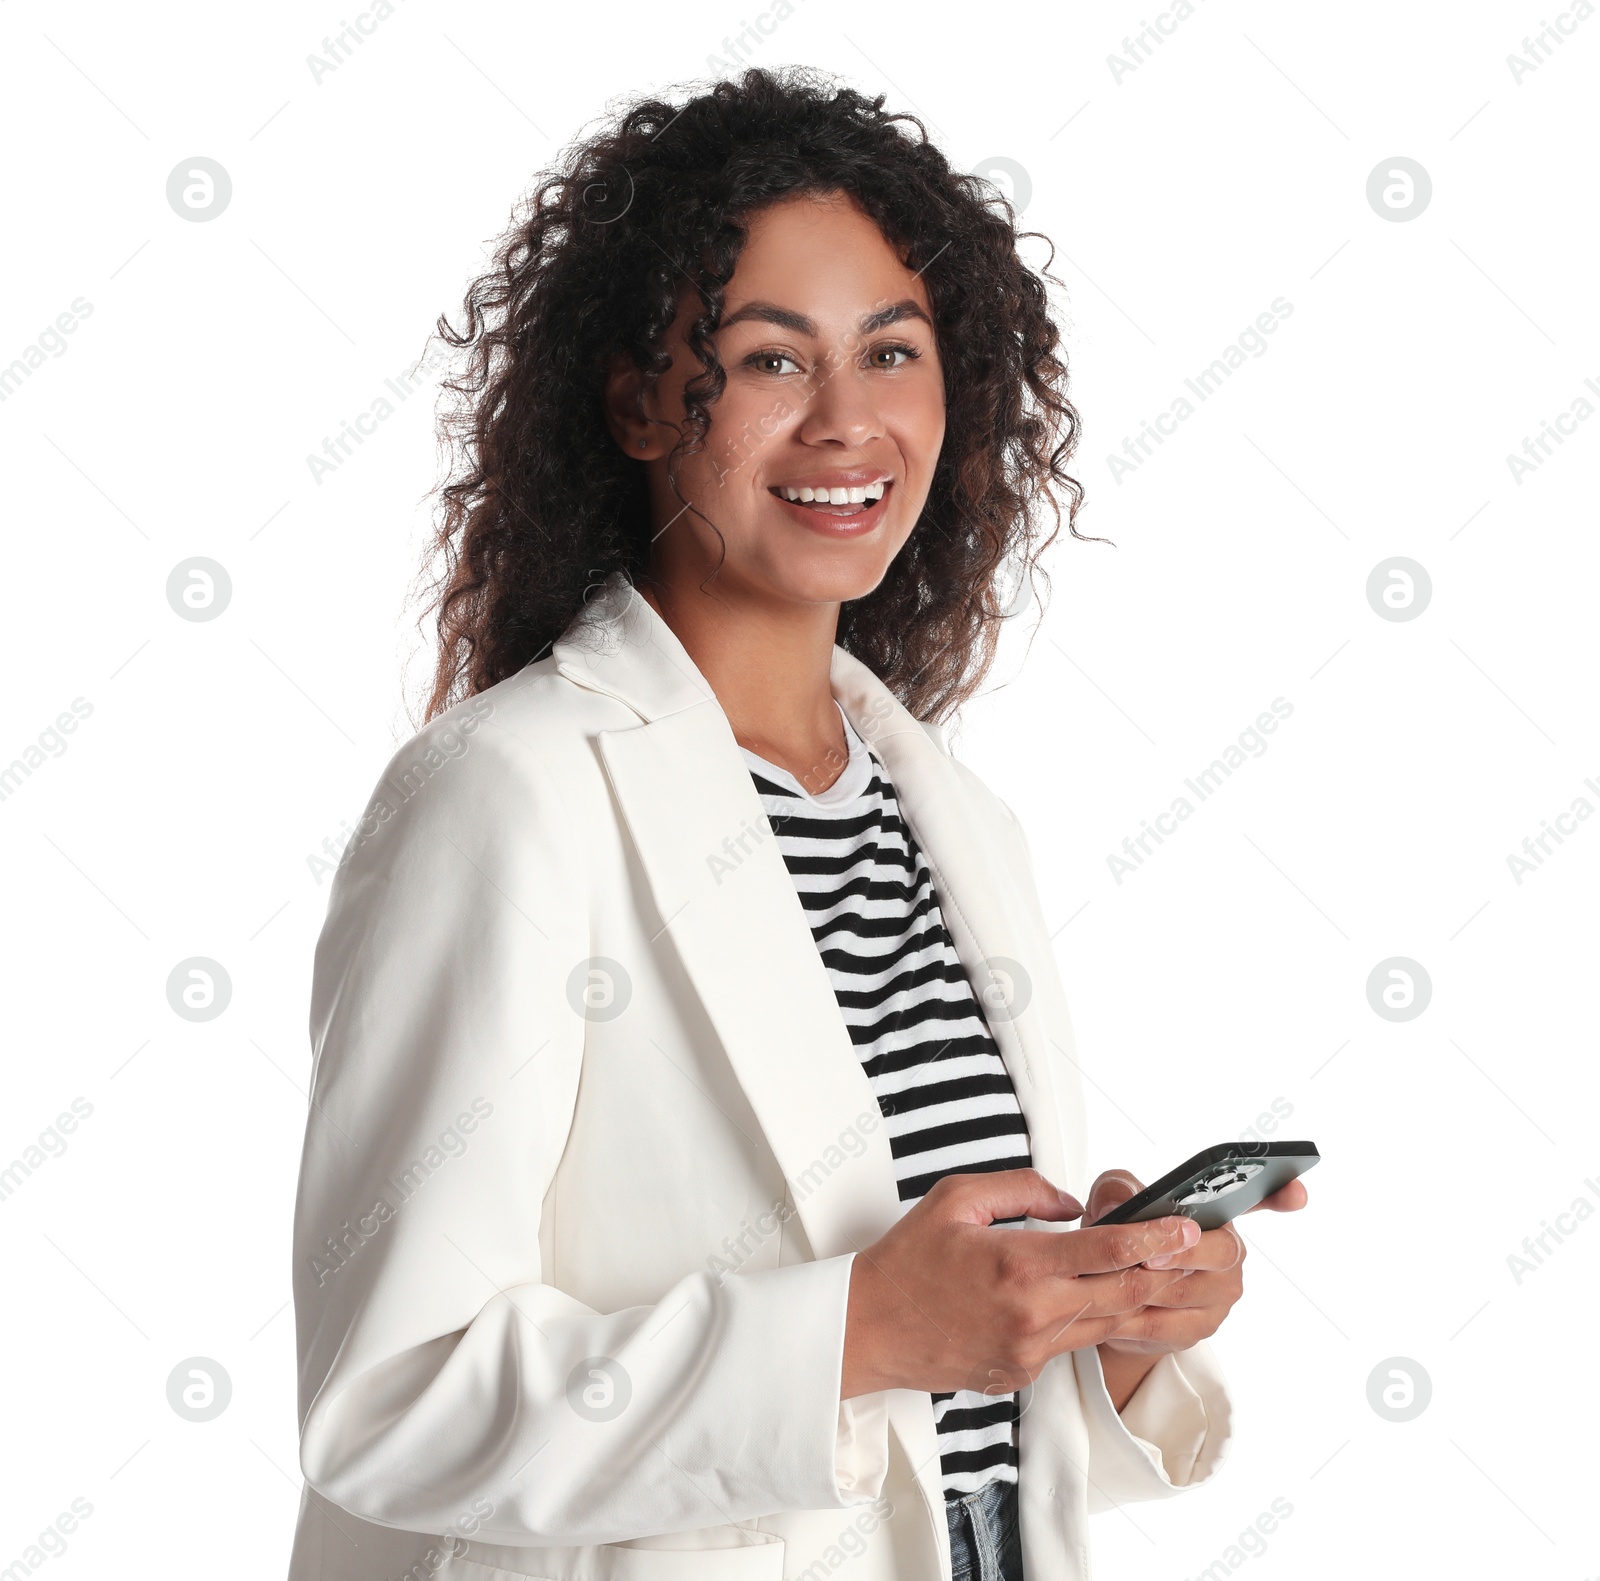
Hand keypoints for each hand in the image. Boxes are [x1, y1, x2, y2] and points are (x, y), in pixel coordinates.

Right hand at [840, 1168, 1203, 1399]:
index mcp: (1019, 1264)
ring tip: (1149, 1269)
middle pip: (1124, 1295)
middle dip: (1161, 1269)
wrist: (868, 1329)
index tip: (1187, 1227)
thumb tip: (1071, 1204)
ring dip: (1130, 1297)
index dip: (1155, 1238)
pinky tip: (1077, 1298)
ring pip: (1103, 1324)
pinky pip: (1068, 1343)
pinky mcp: (1021, 1375)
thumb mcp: (956, 1198)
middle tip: (1188, 1248)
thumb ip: (1023, 1190)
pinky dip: (1082, 1318)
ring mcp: (1029, 1352)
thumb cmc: (907, 1259)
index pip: (1107, 1250)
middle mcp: (1033, 1315)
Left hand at [1086, 1167, 1309, 1359]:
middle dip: (1183, 1253)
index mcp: (1217, 1214)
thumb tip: (1122, 1204)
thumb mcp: (1112, 1202)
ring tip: (1113, 1280)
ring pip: (1187, 1290)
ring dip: (1148, 1287)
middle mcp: (1229, 1254)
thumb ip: (1118, 1191)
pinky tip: (1113, 1310)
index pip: (1258, 1199)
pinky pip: (1166, 1324)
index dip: (1280, 1195)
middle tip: (1150, 1257)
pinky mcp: (1199, 1328)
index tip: (1297, 1193)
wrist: (1110, 1294)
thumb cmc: (1122, 1237)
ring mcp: (1220, 1294)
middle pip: (1220, 1251)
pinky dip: (1135, 1317)